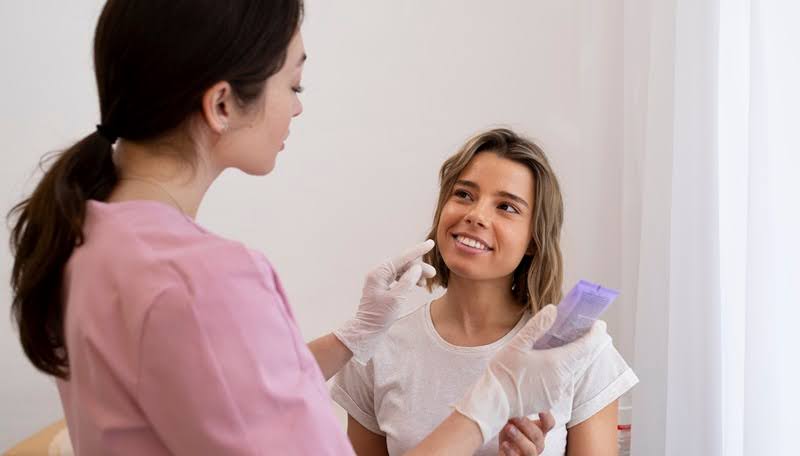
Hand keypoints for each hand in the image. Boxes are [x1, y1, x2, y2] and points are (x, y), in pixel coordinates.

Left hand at [334, 240, 435, 363]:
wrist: (368, 329)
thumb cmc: (380, 316)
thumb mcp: (396, 299)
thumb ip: (408, 281)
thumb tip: (416, 268)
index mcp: (379, 273)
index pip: (402, 258)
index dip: (418, 251)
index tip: (431, 243)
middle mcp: (378, 273)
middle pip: (403, 263)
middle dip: (418, 267)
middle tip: (433, 275)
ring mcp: (380, 279)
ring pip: (402, 270)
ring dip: (414, 274)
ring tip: (425, 284)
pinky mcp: (382, 285)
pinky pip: (398, 277)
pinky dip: (408, 279)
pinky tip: (416, 284)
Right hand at [454, 304, 610, 442]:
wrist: (493, 402)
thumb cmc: (503, 373)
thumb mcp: (517, 344)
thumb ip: (537, 326)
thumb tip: (553, 310)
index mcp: (557, 363)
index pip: (586, 346)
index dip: (595, 334)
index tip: (599, 324)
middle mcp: (562, 379)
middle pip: (581, 358)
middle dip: (584, 344)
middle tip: (581, 331)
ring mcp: (557, 392)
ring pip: (571, 371)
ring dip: (571, 359)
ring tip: (561, 347)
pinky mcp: (550, 401)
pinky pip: (561, 382)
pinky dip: (560, 372)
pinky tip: (547, 366)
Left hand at [498, 412, 554, 455]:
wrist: (504, 448)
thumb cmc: (511, 431)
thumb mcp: (513, 419)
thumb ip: (515, 410)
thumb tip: (510, 394)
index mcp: (539, 430)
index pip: (549, 424)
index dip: (546, 416)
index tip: (539, 408)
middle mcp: (537, 444)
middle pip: (538, 435)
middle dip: (526, 425)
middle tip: (515, 417)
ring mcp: (529, 454)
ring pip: (530, 449)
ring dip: (519, 438)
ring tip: (508, 428)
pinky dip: (511, 451)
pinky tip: (504, 444)